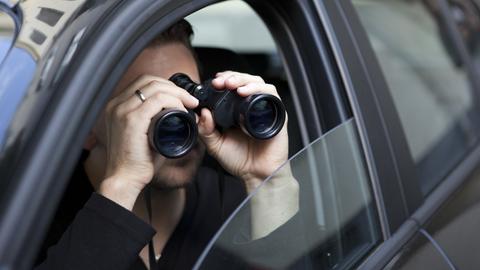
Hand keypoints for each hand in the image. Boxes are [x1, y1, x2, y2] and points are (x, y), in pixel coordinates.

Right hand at [96, 75, 197, 208]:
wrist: (124, 180)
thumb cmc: (137, 162)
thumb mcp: (144, 135)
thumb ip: (154, 122)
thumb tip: (177, 114)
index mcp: (117, 106)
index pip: (143, 82)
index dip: (165, 85)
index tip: (182, 97)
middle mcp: (116, 105)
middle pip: (149, 80)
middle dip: (174, 87)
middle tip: (190, 100)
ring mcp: (122, 111)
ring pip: (155, 87)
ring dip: (177, 93)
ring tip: (190, 104)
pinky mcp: (132, 120)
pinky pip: (157, 100)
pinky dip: (174, 102)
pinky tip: (183, 111)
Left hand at [197, 71, 288, 190]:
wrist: (257, 175)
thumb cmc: (240, 161)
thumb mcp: (215, 145)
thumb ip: (205, 130)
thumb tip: (203, 112)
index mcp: (238, 110)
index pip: (233, 86)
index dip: (224, 80)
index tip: (213, 82)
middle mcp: (252, 107)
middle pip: (245, 80)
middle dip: (232, 77)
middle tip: (220, 82)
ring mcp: (265, 109)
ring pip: (258, 83)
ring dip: (244, 80)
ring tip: (231, 85)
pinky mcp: (277, 114)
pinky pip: (270, 94)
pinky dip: (258, 89)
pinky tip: (245, 93)